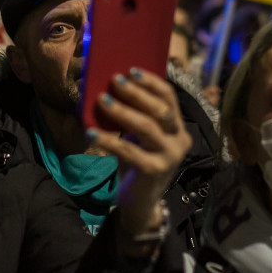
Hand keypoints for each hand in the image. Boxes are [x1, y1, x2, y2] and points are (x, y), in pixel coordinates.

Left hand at [86, 67, 191, 247]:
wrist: (139, 202)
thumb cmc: (137, 163)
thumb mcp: (138, 137)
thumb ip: (135, 116)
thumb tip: (110, 88)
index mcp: (178, 128)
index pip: (169, 98)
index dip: (151, 82)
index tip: (131, 70)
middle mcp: (180, 140)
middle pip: (160, 109)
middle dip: (136, 93)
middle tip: (114, 81)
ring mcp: (170, 157)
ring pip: (147, 127)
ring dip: (122, 111)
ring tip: (102, 100)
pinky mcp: (155, 171)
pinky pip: (129, 151)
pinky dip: (109, 141)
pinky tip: (91, 134)